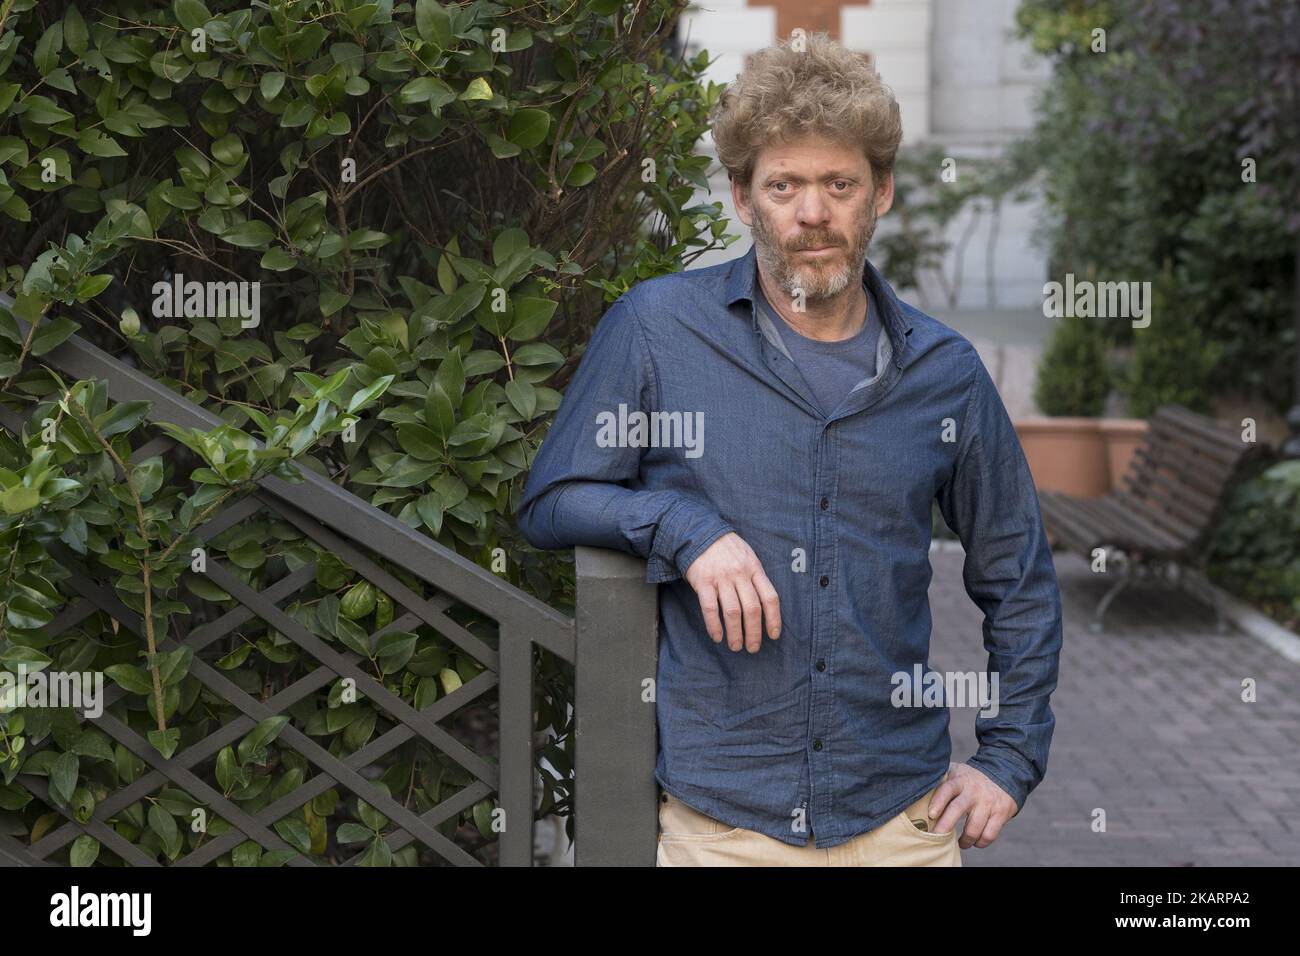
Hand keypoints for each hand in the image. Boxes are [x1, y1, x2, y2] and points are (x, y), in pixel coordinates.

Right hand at [683, 532, 781, 652]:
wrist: (700, 532)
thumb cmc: (727, 548)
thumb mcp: (748, 556)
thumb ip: (756, 577)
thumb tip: (765, 605)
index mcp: (755, 568)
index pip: (770, 597)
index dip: (774, 618)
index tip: (774, 635)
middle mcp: (740, 574)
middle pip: (752, 608)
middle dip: (754, 632)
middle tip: (753, 648)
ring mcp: (721, 578)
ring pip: (732, 611)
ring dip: (735, 633)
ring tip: (736, 646)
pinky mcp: (703, 582)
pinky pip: (710, 608)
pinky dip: (714, 625)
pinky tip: (717, 636)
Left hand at [926, 762, 1018, 848]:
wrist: (1002, 774)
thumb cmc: (969, 779)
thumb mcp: (956, 773)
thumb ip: (940, 781)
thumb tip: (916, 792)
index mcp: (960, 780)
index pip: (947, 789)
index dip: (938, 801)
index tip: (931, 814)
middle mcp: (974, 791)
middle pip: (958, 809)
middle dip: (946, 825)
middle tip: (936, 836)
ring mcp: (989, 802)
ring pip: (974, 828)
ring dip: (965, 840)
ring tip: (960, 844)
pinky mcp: (1001, 813)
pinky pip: (990, 834)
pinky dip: (981, 843)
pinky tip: (975, 842)